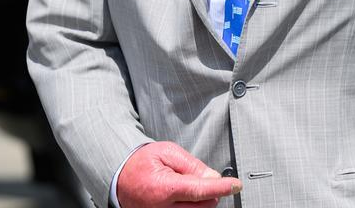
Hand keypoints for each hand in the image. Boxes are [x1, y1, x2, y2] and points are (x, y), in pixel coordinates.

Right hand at [115, 142, 241, 207]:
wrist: (119, 178)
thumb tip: (213, 177)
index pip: (200, 190)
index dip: (221, 188)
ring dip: (202, 200)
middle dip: (211, 191)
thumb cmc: (141, 163)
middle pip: (204, 205)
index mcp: (164, 188)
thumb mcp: (167, 153)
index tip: (236, 185)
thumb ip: (192, 165)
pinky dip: (193, 206)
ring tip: (186, 185)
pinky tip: (185, 197)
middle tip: (199, 177)